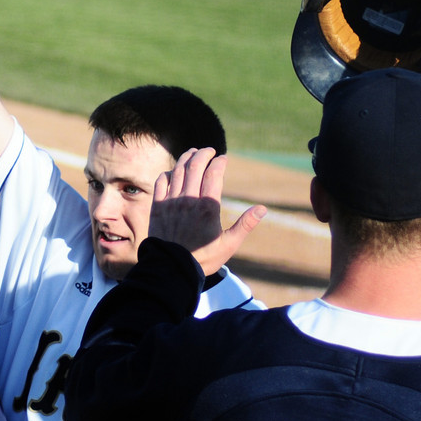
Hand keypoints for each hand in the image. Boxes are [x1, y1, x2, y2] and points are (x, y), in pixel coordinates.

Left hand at [150, 147, 265, 275]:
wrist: (171, 269)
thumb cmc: (202, 259)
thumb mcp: (229, 245)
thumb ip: (245, 225)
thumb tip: (262, 209)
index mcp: (207, 207)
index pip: (214, 173)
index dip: (219, 162)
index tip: (223, 159)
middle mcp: (188, 199)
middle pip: (195, 165)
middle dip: (203, 154)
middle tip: (209, 151)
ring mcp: (171, 201)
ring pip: (178, 170)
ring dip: (186, 158)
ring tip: (193, 153)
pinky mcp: (158, 207)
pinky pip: (161, 181)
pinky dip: (169, 172)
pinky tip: (174, 172)